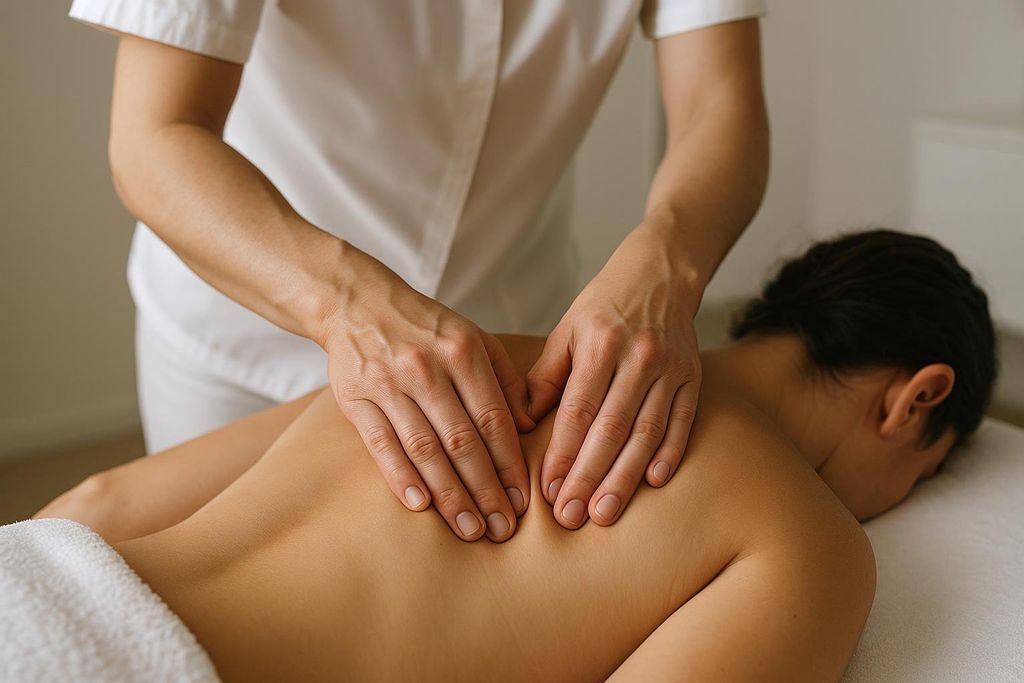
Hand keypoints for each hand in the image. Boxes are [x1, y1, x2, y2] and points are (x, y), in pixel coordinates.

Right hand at [321, 249, 533, 541]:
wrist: (356, 303)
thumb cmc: (426, 328)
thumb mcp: (474, 338)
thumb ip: (506, 380)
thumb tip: (529, 426)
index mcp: (463, 352)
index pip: (493, 418)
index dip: (509, 464)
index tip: (522, 501)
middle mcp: (426, 368)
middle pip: (462, 441)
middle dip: (485, 491)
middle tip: (501, 530)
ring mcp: (388, 384)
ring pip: (425, 449)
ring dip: (450, 495)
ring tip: (470, 529)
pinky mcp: (356, 399)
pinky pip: (382, 444)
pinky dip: (401, 477)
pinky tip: (420, 505)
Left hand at [526, 223, 702, 528]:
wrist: (660, 274)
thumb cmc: (604, 308)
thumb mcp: (566, 332)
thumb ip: (545, 378)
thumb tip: (520, 424)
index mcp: (599, 345)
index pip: (578, 411)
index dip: (563, 454)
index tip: (548, 491)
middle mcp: (638, 358)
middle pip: (611, 429)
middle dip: (589, 477)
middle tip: (572, 517)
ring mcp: (670, 369)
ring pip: (646, 433)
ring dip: (625, 477)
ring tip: (606, 513)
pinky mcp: (694, 377)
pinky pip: (682, 422)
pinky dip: (670, 453)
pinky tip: (655, 483)